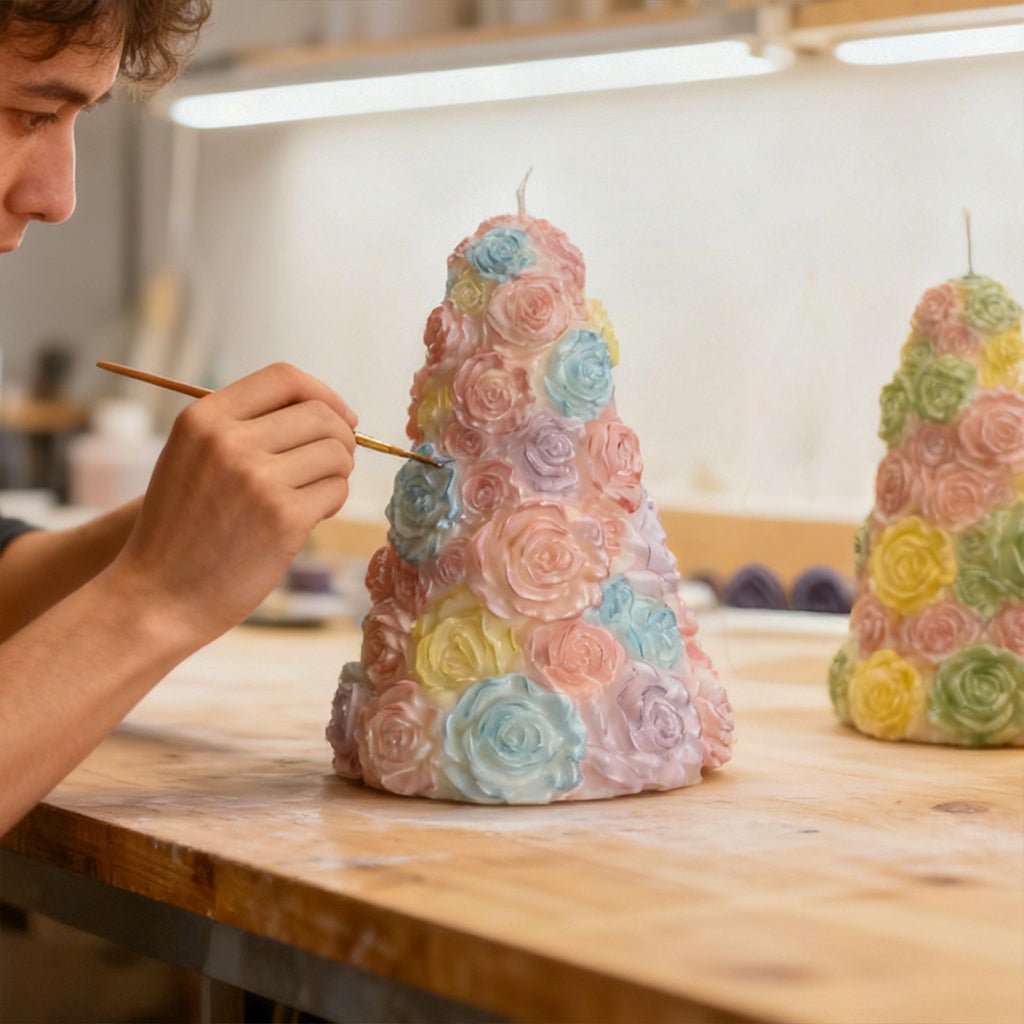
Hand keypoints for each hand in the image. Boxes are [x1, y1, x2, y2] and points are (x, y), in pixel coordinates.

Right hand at [109, 363, 356, 642]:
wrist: (157, 597)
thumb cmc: (180, 529)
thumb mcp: (191, 458)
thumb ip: (243, 427)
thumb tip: (323, 411)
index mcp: (204, 418)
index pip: (284, 377)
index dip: (323, 394)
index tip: (339, 417)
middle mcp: (229, 442)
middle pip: (321, 415)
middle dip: (340, 439)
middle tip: (332, 464)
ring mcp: (258, 479)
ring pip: (336, 453)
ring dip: (338, 473)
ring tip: (314, 494)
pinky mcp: (284, 518)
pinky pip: (336, 491)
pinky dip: (332, 503)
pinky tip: (308, 518)